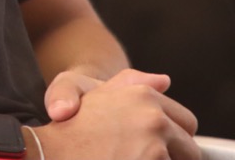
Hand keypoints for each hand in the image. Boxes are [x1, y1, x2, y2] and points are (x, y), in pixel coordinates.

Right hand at [37, 69, 198, 159]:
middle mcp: (153, 119)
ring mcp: (154, 148)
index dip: (172, 141)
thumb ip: (132, 83)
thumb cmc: (70, 124)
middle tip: (140, 158)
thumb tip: (163, 81)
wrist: (44, 152)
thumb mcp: (95, 93)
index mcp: (145, 96)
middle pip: (190, 151)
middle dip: (173, 159)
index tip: (152, 150)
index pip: (187, 124)